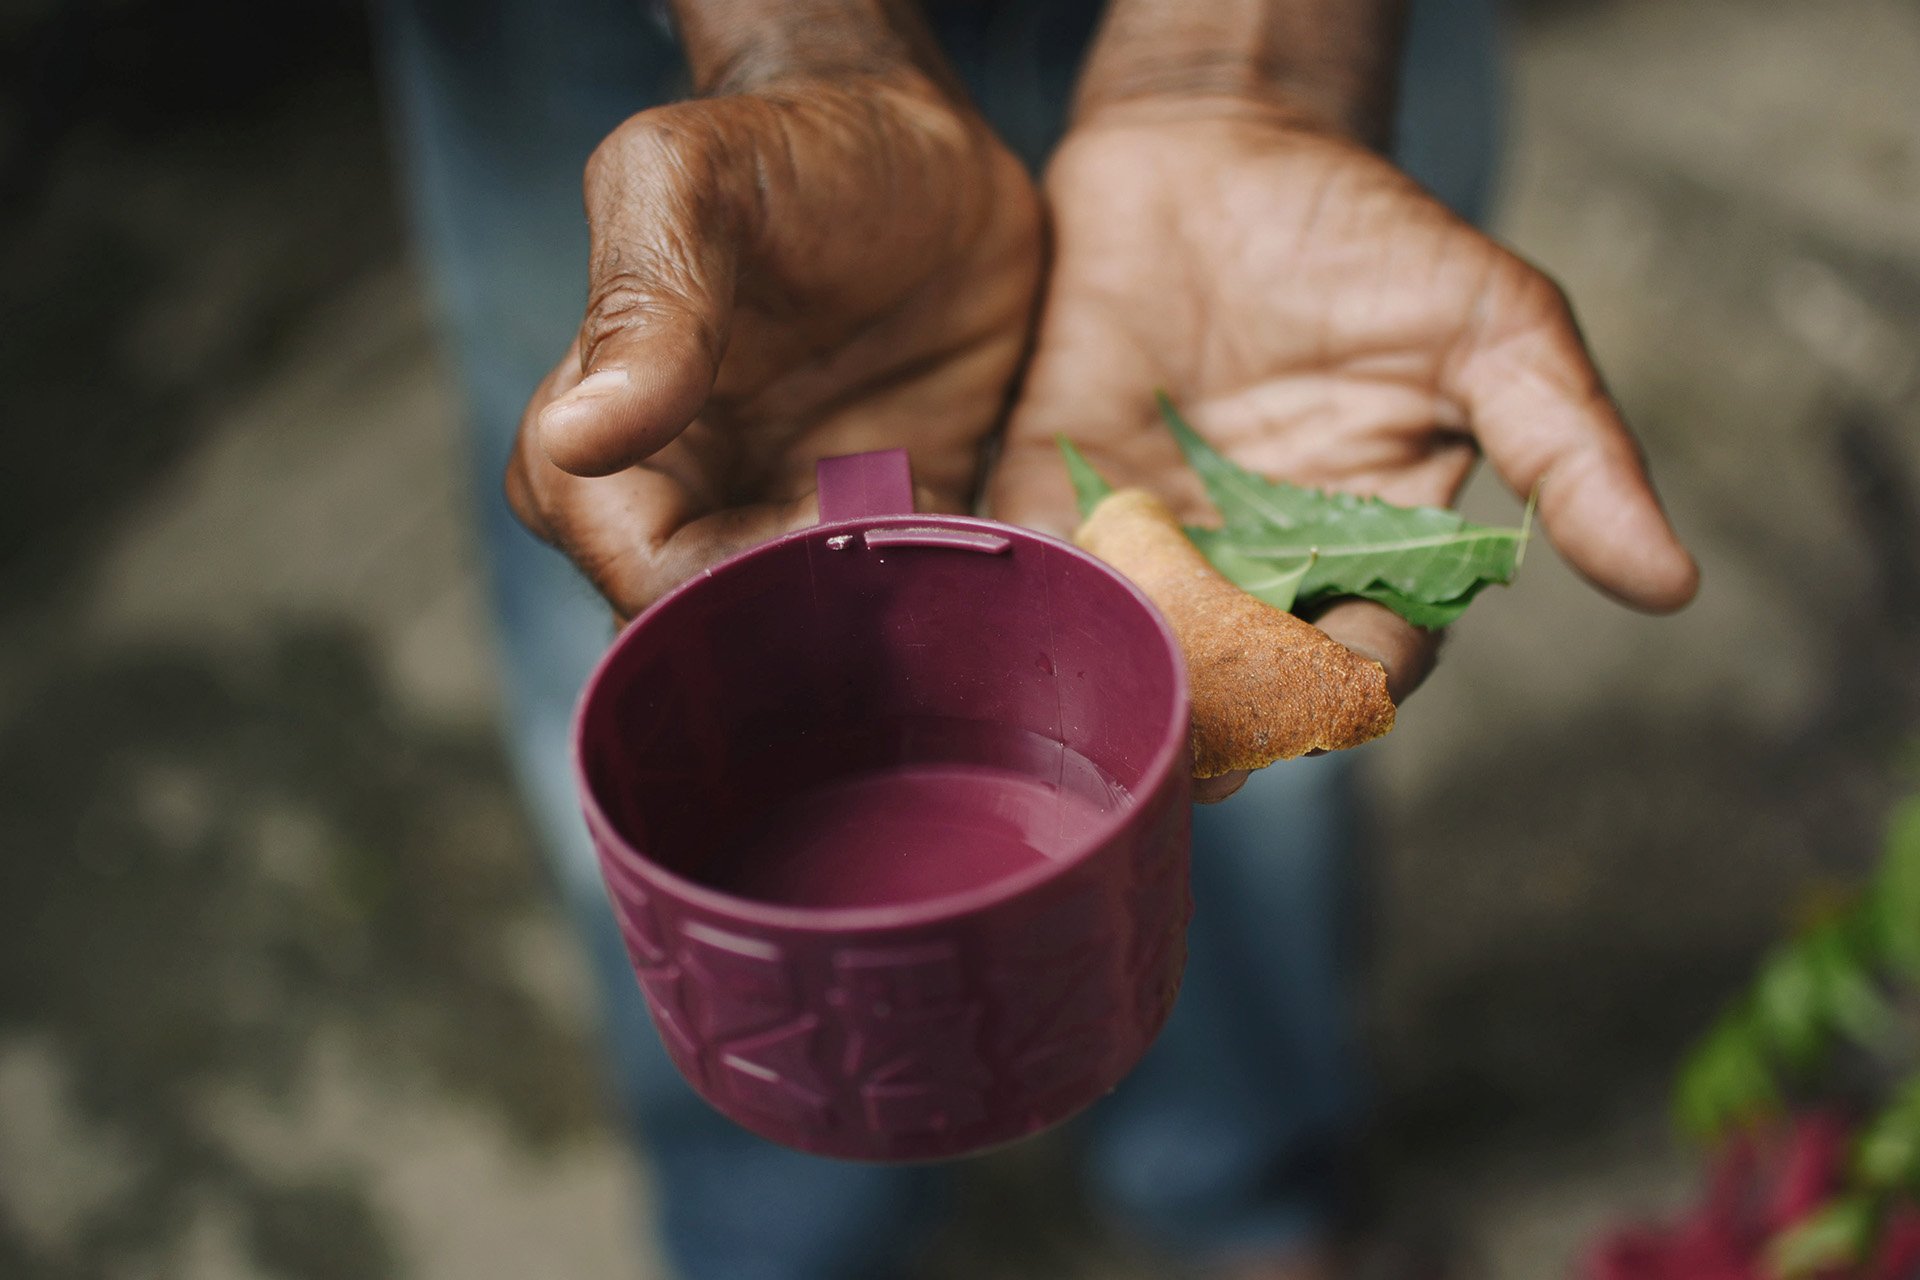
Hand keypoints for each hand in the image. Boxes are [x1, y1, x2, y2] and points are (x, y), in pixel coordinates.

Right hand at [507, 70, 1040, 617]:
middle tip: (904, 529)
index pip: (637, 581)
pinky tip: (1000, 551)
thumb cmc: (790, 149)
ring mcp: (798, 523)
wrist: (927, 147)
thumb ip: (642, 305)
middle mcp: (698, 505)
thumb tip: (580, 436)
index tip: (826, 515)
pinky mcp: (895, 527)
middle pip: (728, 636)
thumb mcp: (694, 186)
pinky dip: (953, 605)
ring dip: (887, 618)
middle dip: (815, 615)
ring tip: (952, 524)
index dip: (728, 581)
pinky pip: (912, 611)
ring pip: (819, 641)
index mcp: (612, 447)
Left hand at [989, 103, 1697, 794]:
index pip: (1366, 663)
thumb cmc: (1365, 237)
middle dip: (1222, 710)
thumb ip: (1567, 451)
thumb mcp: (1489, 328)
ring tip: (1114, 678)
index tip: (1328, 678)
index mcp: (1369, 553)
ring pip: (1137, 651)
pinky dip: (1033, 596)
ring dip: (1127, 673)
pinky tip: (1029, 606)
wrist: (1210, 145)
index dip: (1350, 684)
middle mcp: (1257, 569)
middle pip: (1241, 686)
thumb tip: (1674, 584)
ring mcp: (1153, 538)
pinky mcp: (1055, 492)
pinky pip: (1040, 570)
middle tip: (1198, 713)